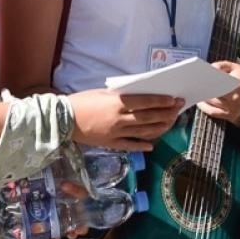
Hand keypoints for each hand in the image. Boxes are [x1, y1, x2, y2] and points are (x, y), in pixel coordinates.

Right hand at [68, 89, 182, 149]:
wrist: (61, 120)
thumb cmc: (80, 102)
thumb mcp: (101, 93)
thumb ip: (121, 97)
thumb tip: (140, 98)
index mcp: (117, 103)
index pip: (146, 102)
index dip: (162, 101)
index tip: (173, 99)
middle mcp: (119, 119)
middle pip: (149, 117)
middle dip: (166, 112)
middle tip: (178, 108)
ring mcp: (116, 133)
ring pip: (144, 131)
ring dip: (160, 127)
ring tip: (169, 122)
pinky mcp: (110, 143)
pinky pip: (130, 145)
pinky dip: (142, 145)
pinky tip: (151, 145)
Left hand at [199, 60, 239, 122]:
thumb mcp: (232, 66)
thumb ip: (220, 65)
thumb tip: (210, 69)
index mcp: (239, 84)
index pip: (222, 85)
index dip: (210, 85)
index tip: (199, 82)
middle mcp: (237, 98)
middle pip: (214, 96)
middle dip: (203, 91)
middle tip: (193, 87)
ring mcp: (235, 109)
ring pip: (212, 104)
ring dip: (202, 99)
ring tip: (195, 93)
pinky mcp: (232, 116)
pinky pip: (214, 113)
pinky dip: (205, 108)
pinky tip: (200, 102)